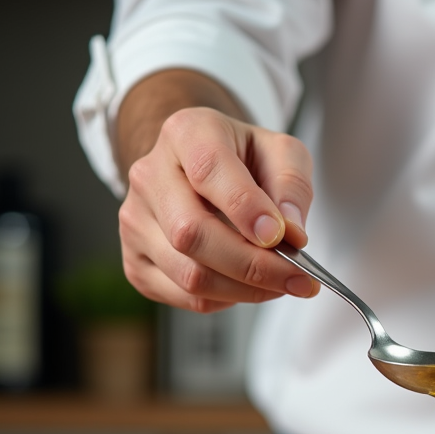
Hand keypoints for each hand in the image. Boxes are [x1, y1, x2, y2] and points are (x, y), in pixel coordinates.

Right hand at [118, 105, 318, 312]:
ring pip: (189, 274)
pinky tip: (249, 285)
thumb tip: (291, 235)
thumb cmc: (243, 157)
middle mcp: (149, 175)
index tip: (282, 236)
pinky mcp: (136, 259)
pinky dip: (227, 299)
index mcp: (186, 134)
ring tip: (283, 283)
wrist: (199, 164)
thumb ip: (292, 187)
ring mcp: (135, 220)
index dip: (246, 208)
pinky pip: (185, 296)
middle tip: (299, 278)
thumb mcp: (281, 152)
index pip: (208, 171)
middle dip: (254, 265)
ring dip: (246, 289)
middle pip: (192, 234)